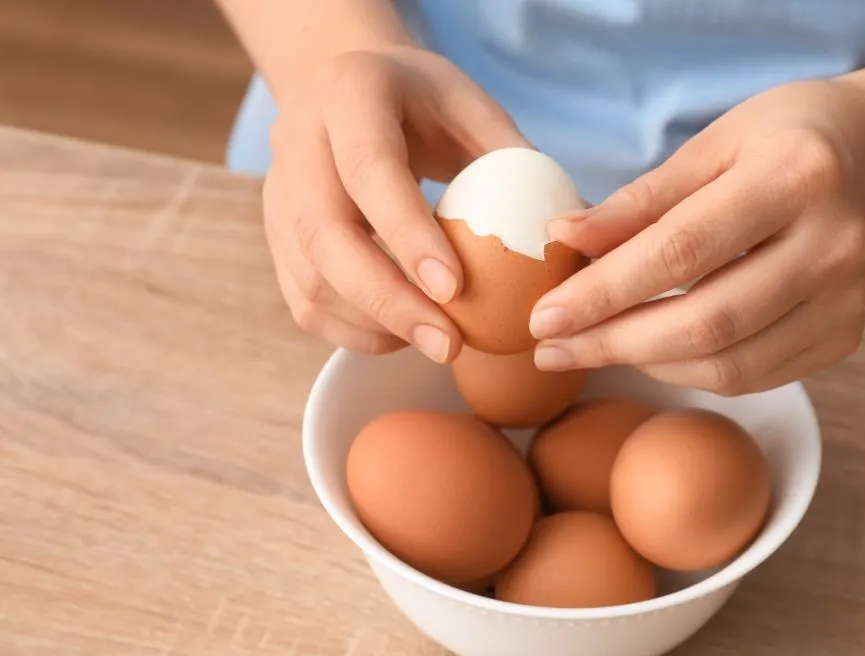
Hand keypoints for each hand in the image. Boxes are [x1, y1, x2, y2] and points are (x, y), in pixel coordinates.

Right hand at [263, 46, 528, 359]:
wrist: (341, 85)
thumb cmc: (421, 101)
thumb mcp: (471, 105)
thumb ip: (513, 157)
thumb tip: (572, 229)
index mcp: (350, 94)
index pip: (370, 170)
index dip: (407, 234)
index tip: (454, 288)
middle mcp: (298, 143)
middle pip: (326, 236)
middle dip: (390, 301)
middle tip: (450, 345)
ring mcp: (278, 194)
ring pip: (309, 278)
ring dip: (373, 325)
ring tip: (437, 346)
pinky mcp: (276, 236)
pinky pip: (305, 300)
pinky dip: (353, 331)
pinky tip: (403, 337)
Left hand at [529, 80, 864, 394]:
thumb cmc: (785, 139)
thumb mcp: (712, 144)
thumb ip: (640, 200)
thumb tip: (561, 238)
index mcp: (796, 177)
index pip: (682, 250)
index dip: (605, 292)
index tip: (543, 317)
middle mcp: (833, 245)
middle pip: (706, 322)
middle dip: (614, 342)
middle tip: (550, 349)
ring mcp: (848, 301)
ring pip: (729, 364)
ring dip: (646, 364)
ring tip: (590, 348)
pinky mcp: (847, 336)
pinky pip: (753, 375)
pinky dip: (691, 370)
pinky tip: (650, 351)